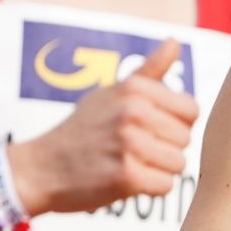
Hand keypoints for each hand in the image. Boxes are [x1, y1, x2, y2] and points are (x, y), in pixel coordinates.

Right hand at [10, 39, 199, 213]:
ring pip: (178, 164)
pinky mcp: (126, 177)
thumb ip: (149, 70)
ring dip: (158, 170)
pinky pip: (165, 185)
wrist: (40, 169)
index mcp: (135, 88)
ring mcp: (129, 144)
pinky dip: (149, 188)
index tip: (150, 129)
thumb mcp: (110, 92)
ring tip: (129, 164)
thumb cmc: (81, 130)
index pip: (191, 110)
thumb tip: (174, 41)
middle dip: (166, 149)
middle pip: (185, 139)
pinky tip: (126, 180)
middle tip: (133, 150)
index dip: (175, 124)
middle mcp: (133, 111)